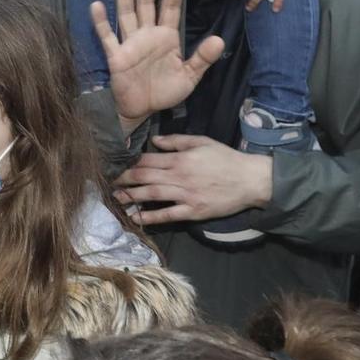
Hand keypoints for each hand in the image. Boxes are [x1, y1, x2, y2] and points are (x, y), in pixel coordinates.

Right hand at [91, 0, 225, 132]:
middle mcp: (148, 35)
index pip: (171, 9)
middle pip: (147, 6)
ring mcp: (131, 43)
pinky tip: (97, 5)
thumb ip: (203, 58)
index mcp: (167, 38)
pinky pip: (108, 36)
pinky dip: (102, 22)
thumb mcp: (190, 76)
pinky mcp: (116, 55)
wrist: (142, 110)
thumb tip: (220, 40)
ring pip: (127, 15)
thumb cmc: (165, 91)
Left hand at [115, 133, 273, 225]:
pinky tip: (136, 218)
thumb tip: (154, 141)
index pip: (148, 160)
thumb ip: (176, 141)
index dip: (130, 163)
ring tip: (116, 199)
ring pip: (152, 195)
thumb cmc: (225, 158)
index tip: (117, 165)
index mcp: (180, 159)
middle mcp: (179, 176)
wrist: (250, 180)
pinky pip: (168, 215)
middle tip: (109, 182)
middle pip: (145, 177)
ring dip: (132, 197)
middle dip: (124, 180)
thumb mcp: (202, 142)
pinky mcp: (193, 211)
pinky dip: (151, 217)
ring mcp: (185, 195)